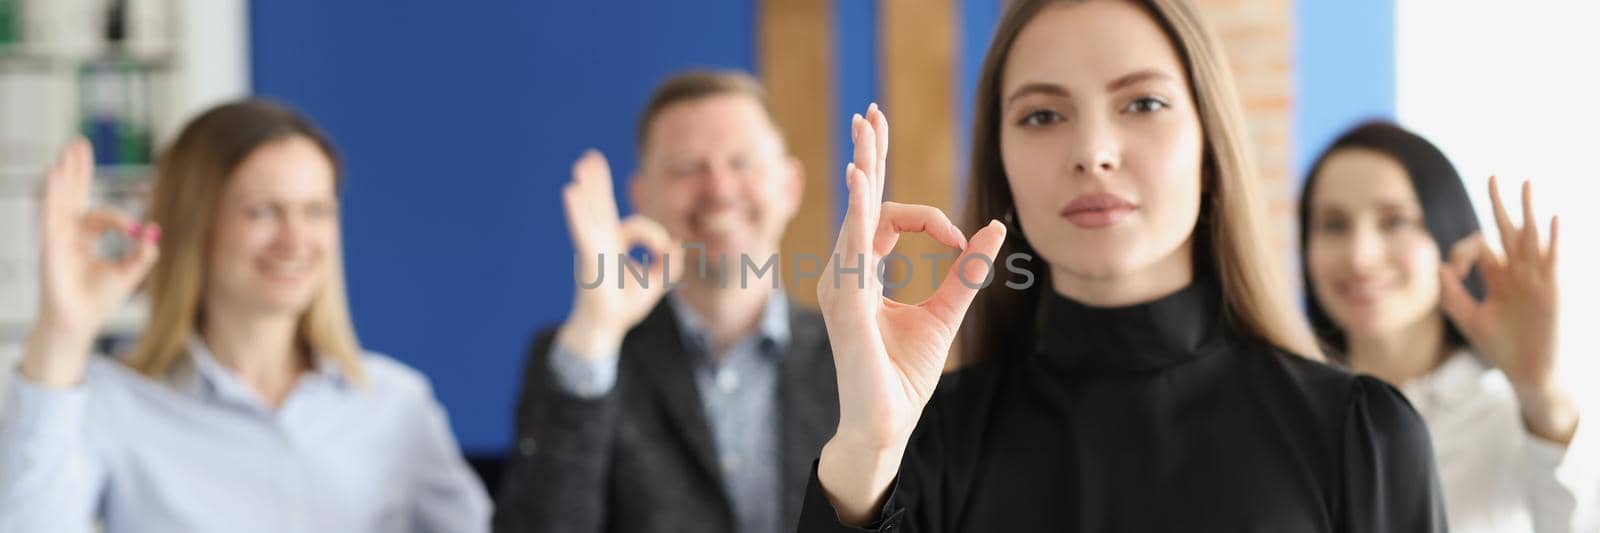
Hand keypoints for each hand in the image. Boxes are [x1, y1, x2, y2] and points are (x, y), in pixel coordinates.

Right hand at [22, 138, 159, 386]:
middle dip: (76, 169)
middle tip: (79, 141)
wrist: (78, 324)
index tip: (136, 230)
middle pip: (71, 194)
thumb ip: (143, 253)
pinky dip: (52, 194)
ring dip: (65, 173)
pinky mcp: (50, 245)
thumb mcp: (128, 274)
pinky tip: (52, 174)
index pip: (98, 215)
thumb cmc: (97, 301)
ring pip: (60, 199)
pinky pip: (50, 215)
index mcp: (82, 239)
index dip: (119, 219)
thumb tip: (155, 229)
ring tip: (67, 148)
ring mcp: (55, 238)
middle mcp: (66, 234)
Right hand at [556, 150, 681, 358]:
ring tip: (582, 163)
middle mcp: (600, 242)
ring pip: (590, 211)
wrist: (606, 329)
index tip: (667, 254)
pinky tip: (570, 192)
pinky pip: (583, 230)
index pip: (637, 225)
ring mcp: (591, 248)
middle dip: (597, 182)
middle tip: (589, 158)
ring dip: (588, 187)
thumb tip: (678, 246)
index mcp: (613, 245)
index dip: (657, 237)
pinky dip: (577, 211)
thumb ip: (671, 263)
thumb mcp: (657, 282)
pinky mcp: (587, 258)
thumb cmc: (625, 307)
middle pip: (599, 205)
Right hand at [815, 103, 1006, 523]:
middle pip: (858, 202)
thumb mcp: (946, 313)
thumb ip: (967, 270)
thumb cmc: (905, 374)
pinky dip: (857, 214)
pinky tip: (859, 182)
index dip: (929, 218)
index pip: (887, 219)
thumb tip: (996, 227)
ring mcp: (840, 287)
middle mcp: (846, 273)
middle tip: (869, 113)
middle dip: (867, 155)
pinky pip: (851, 249)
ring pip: (853, 217)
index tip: (962, 238)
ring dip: (862, 173)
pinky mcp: (844, 305)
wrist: (887, 424)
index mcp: (864, 273)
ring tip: (865, 134)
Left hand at [1439, 176, 1575, 442]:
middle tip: (1493, 175)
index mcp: (1498, 277)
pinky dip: (1552, 239)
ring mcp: (1536, 278)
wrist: (1528, 373)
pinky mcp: (1551, 289)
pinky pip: (1552, 259)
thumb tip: (1438, 266)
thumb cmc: (1500, 347)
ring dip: (1528, 210)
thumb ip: (1450, 294)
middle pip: (1507, 230)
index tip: (1453, 271)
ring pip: (1531, 236)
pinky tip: (1551, 219)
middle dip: (1500, 203)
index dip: (1461, 252)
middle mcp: (1518, 272)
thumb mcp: (1468, 318)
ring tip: (1525, 183)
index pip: (1479, 247)